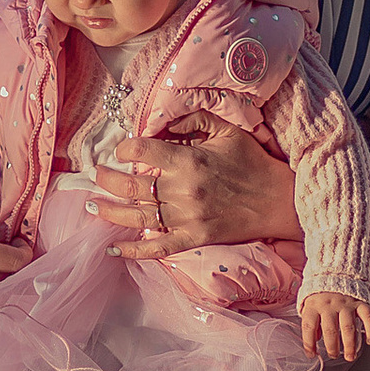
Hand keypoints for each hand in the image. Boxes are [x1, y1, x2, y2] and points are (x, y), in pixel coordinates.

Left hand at [91, 116, 299, 258]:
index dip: (125, 149)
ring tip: (90, 205)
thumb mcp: (227, 131)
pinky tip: (112, 249)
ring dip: (109, 211)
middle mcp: (183, 190)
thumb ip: (194, 120)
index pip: (141, 152)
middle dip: (106, 179)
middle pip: (131, 185)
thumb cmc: (252, 162)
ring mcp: (186, 218)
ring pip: (136, 215)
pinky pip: (157, 247)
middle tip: (95, 175)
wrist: (278, 201)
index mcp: (188, 161)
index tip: (121, 150)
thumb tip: (162, 120)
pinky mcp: (193, 238)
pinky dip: (133, 250)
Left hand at [300, 290, 369, 362]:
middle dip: (332, 348)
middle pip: (330, 331)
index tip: (312, 355)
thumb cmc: (320, 294)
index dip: (309, 343)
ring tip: (350, 356)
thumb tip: (315, 341)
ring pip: (348, 328)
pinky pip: (367, 317)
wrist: (335, 272)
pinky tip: (369, 341)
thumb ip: (311, 322)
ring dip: (350, 345)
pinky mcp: (360, 302)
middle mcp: (329, 305)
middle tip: (334, 356)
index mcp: (314, 306)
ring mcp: (346, 304)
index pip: (309, 327)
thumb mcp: (309, 305)